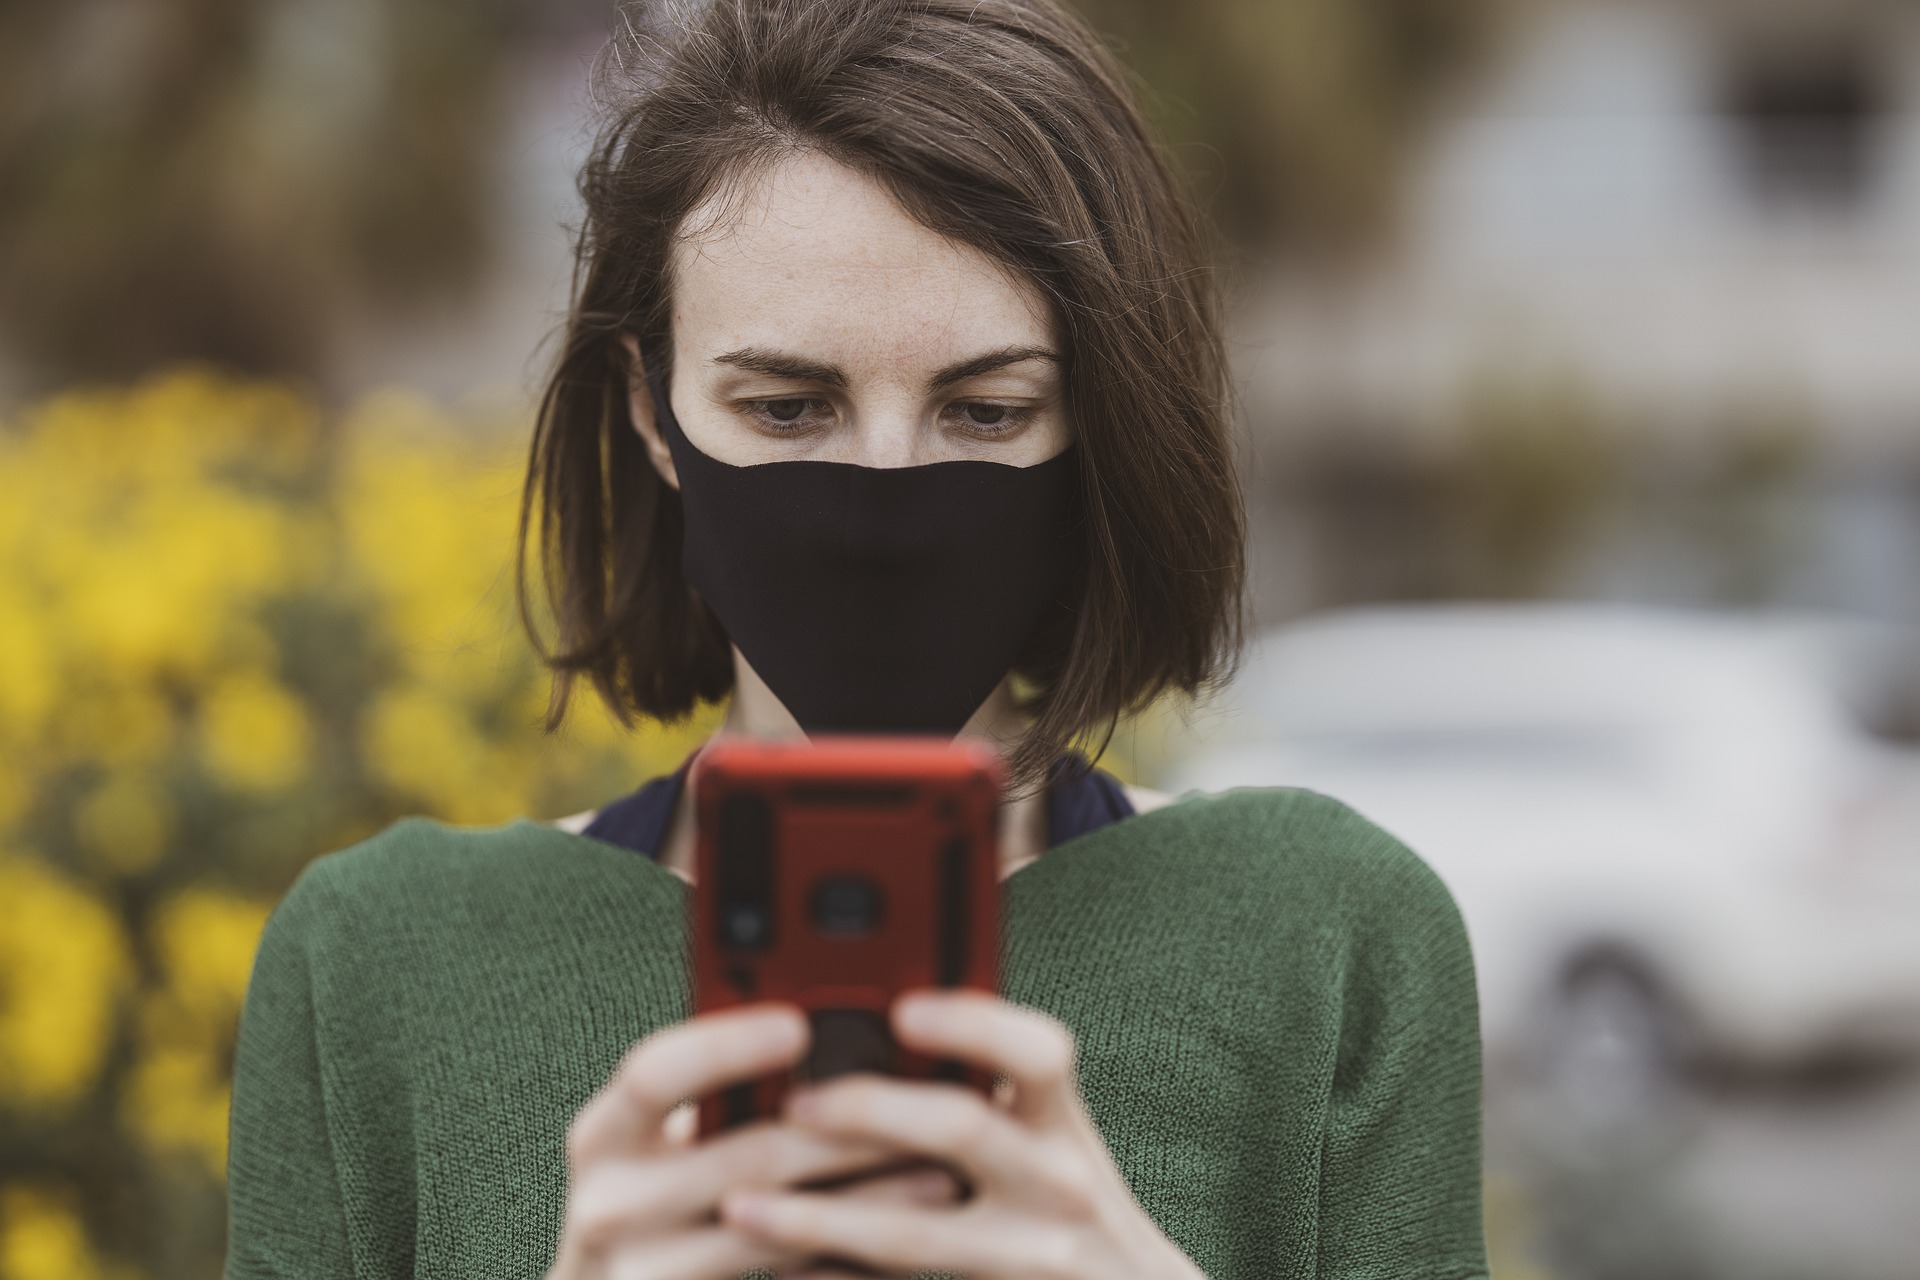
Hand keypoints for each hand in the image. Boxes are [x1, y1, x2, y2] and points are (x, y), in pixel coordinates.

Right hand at [547, 1004, 961, 1279]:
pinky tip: (905, 1239)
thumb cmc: (656, 1195)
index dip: (728, 1046)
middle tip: (926, 1104)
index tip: (800, 1025)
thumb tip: (825, 1029)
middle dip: (850, 1130)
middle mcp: (608, 1204)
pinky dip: (852, 1261)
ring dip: (871, 1198)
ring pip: (783, 1228)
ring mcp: (641, 1273)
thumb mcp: (657, 1138)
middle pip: (747, 1157)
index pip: (655, 1074)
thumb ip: (716, 1094)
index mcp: (602, 1134)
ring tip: (941, 1172)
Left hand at [718, 991, 1206, 1279]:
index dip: (972, 1023)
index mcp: (1062, 1123)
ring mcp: (1031, 1255)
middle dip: (868, 1108)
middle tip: (794, 1102)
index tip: (903, 1009)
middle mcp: (1058, 1183)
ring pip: (911, 1231)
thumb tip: (877, 1034)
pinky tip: (781, 1271)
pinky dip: (837, 1279)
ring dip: (816, 1216)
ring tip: (741, 1206)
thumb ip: (990, 1097)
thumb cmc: (1069, 1212)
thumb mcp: (1051, 1145)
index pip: (1038, 1052)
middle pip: (961, 1127)